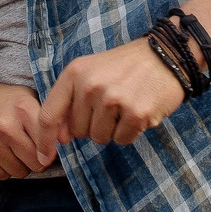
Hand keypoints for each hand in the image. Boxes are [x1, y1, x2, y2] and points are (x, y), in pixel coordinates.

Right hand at [0, 76, 56, 180]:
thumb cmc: (2, 101)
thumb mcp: (27, 98)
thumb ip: (46, 118)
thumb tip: (64, 141)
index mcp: (22, 109)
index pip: (49, 145)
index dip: (51, 149)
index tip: (48, 148)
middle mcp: (4, 127)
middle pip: (36, 163)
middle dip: (36, 159)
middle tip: (28, 149)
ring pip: (19, 172)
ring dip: (18, 164)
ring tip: (10, 148)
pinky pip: (0, 176)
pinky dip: (2, 168)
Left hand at [38, 40, 186, 147]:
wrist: (167, 54)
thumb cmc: (125, 67)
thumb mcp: (91, 72)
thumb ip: (70, 101)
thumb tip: (59, 137)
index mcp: (75, 73)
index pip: (49, 114)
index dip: (45, 140)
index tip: (44, 157)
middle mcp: (90, 85)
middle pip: (78, 131)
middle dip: (92, 125)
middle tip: (111, 104)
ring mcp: (113, 99)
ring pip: (100, 138)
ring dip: (112, 129)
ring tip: (125, 105)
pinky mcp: (136, 113)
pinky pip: (122, 140)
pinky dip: (131, 132)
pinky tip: (139, 110)